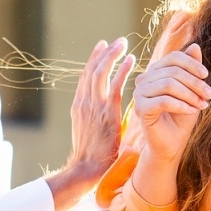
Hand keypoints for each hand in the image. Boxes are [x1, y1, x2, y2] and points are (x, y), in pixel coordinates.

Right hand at [48, 39, 136, 210]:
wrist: (86, 169)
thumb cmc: (91, 156)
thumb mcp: (90, 132)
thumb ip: (96, 118)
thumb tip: (106, 112)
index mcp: (79, 105)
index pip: (86, 77)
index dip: (94, 61)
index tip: (102, 48)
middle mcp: (83, 102)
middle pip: (91, 70)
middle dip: (103, 53)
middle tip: (115, 41)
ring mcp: (93, 106)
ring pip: (100, 72)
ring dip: (112, 56)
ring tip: (123, 44)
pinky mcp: (106, 112)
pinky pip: (115, 86)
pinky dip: (122, 71)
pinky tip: (131, 61)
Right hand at [132, 44, 210, 162]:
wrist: (172, 144)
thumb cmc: (181, 117)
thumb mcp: (191, 91)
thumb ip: (192, 70)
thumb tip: (195, 45)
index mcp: (155, 72)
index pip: (173, 57)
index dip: (192, 64)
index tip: (207, 76)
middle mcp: (144, 79)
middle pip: (173, 71)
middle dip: (195, 83)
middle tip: (209, 95)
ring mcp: (139, 93)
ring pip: (168, 84)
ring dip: (190, 95)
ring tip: (202, 105)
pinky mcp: (140, 108)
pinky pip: (163, 100)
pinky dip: (181, 105)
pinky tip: (192, 111)